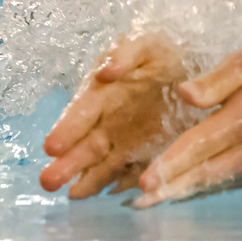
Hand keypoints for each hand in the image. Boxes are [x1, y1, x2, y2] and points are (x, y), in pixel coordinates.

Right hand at [40, 33, 194, 197]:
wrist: (194, 63)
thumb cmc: (165, 50)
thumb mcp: (147, 44)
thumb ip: (125, 54)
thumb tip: (104, 72)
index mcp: (104, 91)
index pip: (83, 111)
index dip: (68, 129)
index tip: (52, 147)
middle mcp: (109, 118)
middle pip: (86, 143)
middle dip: (68, 162)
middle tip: (48, 182)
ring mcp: (125, 138)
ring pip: (102, 161)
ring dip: (86, 178)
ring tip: (70, 196)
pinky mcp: (144, 152)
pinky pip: (129, 171)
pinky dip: (118, 183)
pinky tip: (106, 196)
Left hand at [133, 52, 241, 208]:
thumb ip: (219, 79)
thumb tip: (185, 94)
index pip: (197, 144)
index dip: (170, 164)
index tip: (144, 181)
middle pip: (200, 172)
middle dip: (168, 188)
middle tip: (137, 202)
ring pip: (210, 182)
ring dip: (179, 194)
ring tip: (148, 204)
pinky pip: (223, 182)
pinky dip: (198, 190)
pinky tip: (178, 194)